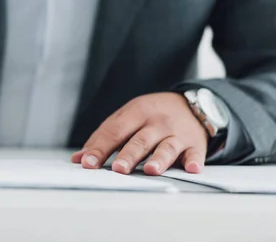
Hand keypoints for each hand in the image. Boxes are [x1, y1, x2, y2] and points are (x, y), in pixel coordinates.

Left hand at [71, 93, 207, 174]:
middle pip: (140, 140)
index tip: (87, 163)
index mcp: (135, 113)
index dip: (100, 148)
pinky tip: (191, 169)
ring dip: (160, 159)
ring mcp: (177, 133)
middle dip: (128, 155)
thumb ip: (103, 137)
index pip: (114, 131)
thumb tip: (79, 159)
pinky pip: (195, 153)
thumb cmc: (151, 115)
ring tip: (151, 170)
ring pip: (167, 147)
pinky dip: (194, 161)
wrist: (191, 104)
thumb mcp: (126, 118)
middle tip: (118, 169)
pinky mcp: (195, 143)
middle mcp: (156, 122)